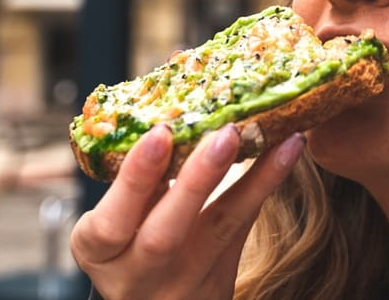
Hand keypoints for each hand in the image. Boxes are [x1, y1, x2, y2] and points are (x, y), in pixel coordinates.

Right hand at [70, 124, 305, 299]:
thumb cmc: (126, 244)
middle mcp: (139, 275)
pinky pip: (246, 227)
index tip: (160, 133)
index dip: (136, 179)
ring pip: (221, 231)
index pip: (111, 223)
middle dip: (197, 180)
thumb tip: (172, 106)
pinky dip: (266, 185)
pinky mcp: (221, 282)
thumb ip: (137, 182)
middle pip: (166, 235)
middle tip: (226, 133)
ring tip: (279, 138)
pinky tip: (288, 150)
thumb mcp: (115, 220)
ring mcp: (183, 284)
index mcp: (100, 252)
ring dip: (253, 180)